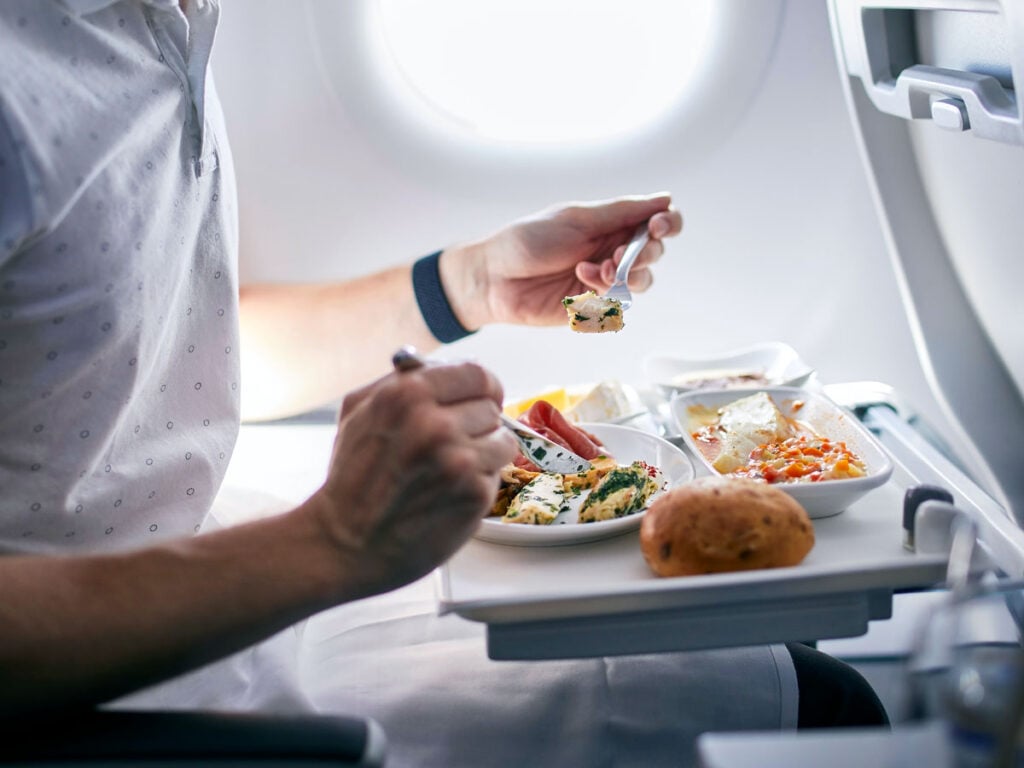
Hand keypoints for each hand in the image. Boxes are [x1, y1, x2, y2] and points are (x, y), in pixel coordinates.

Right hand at [308, 361, 517, 598]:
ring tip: (451, 469)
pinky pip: (498, 473)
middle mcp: (435, 423)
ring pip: (502, 439)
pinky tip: (450, 492)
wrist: (346, 543)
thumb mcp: (358, 411)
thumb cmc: (353, 477)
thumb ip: (400, 380)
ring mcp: (457, 459)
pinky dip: (479, 481)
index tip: (480, 398)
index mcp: (407, 393)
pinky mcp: (474, 493)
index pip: (477, 373)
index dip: (482, 387)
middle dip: (476, 423)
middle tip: (452, 444)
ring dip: (484, 453)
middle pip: (491, 406)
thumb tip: (442, 365)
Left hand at [441, 192, 682, 328]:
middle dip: (645, 253)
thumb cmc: (527, 241)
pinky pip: (618, 304)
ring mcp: (603, 280)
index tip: (659, 226)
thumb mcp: (576, 219)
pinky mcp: (593, 306)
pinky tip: (581, 280)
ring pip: (642, 281)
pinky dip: (605, 292)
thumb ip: (621, 212)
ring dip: (627, 274)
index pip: (657, 221)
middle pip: (654, 253)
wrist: (494, 278)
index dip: (668, 223)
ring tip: (597, 270)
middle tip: (618, 253)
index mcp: (610, 223)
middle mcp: (612, 250)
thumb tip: (664, 198)